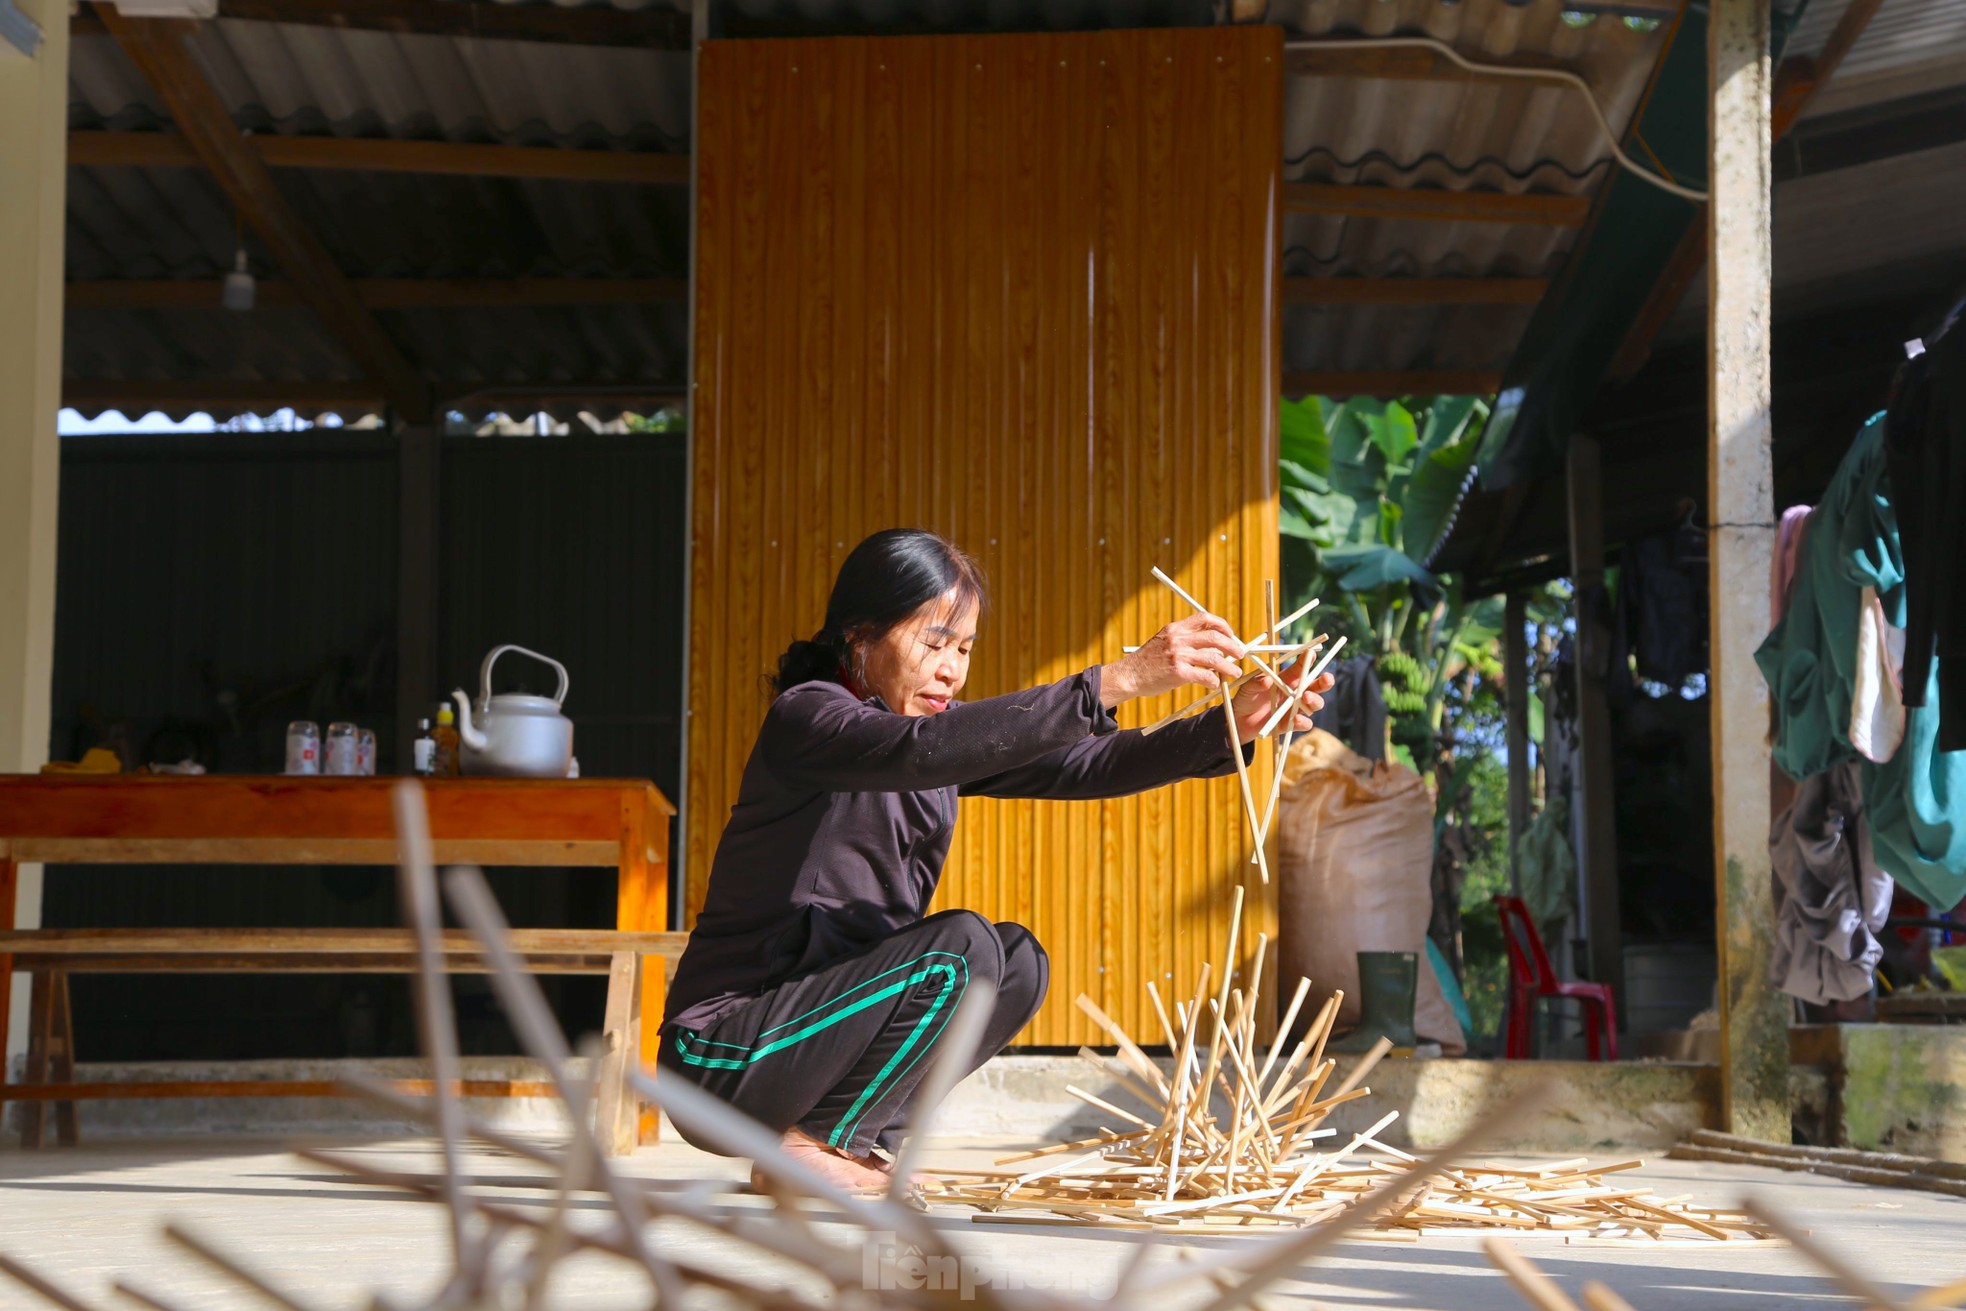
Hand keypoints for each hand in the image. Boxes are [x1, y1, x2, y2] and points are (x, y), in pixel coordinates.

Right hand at [1100, 614, 1244, 706]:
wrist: (1128, 675)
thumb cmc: (1148, 662)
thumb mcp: (1163, 641)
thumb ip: (1183, 639)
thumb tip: (1210, 645)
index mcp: (1175, 628)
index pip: (1204, 618)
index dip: (1222, 625)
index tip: (1230, 634)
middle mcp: (1178, 639)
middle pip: (1214, 637)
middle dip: (1232, 645)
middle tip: (1239, 654)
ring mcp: (1178, 655)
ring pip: (1214, 658)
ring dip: (1228, 666)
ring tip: (1234, 672)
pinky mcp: (1178, 673)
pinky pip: (1204, 676)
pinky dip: (1213, 681)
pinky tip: (1214, 684)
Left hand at [1231, 655, 1332, 739]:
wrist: (1240, 720)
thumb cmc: (1246, 698)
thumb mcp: (1248, 688)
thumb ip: (1256, 683)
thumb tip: (1267, 680)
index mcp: (1287, 679)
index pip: (1302, 668)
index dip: (1308, 660)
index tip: (1312, 653)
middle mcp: (1295, 693)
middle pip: (1317, 686)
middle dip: (1325, 681)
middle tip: (1326, 678)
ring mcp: (1296, 708)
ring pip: (1315, 704)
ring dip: (1315, 700)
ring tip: (1306, 697)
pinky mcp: (1292, 724)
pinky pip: (1305, 723)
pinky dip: (1303, 722)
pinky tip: (1296, 719)